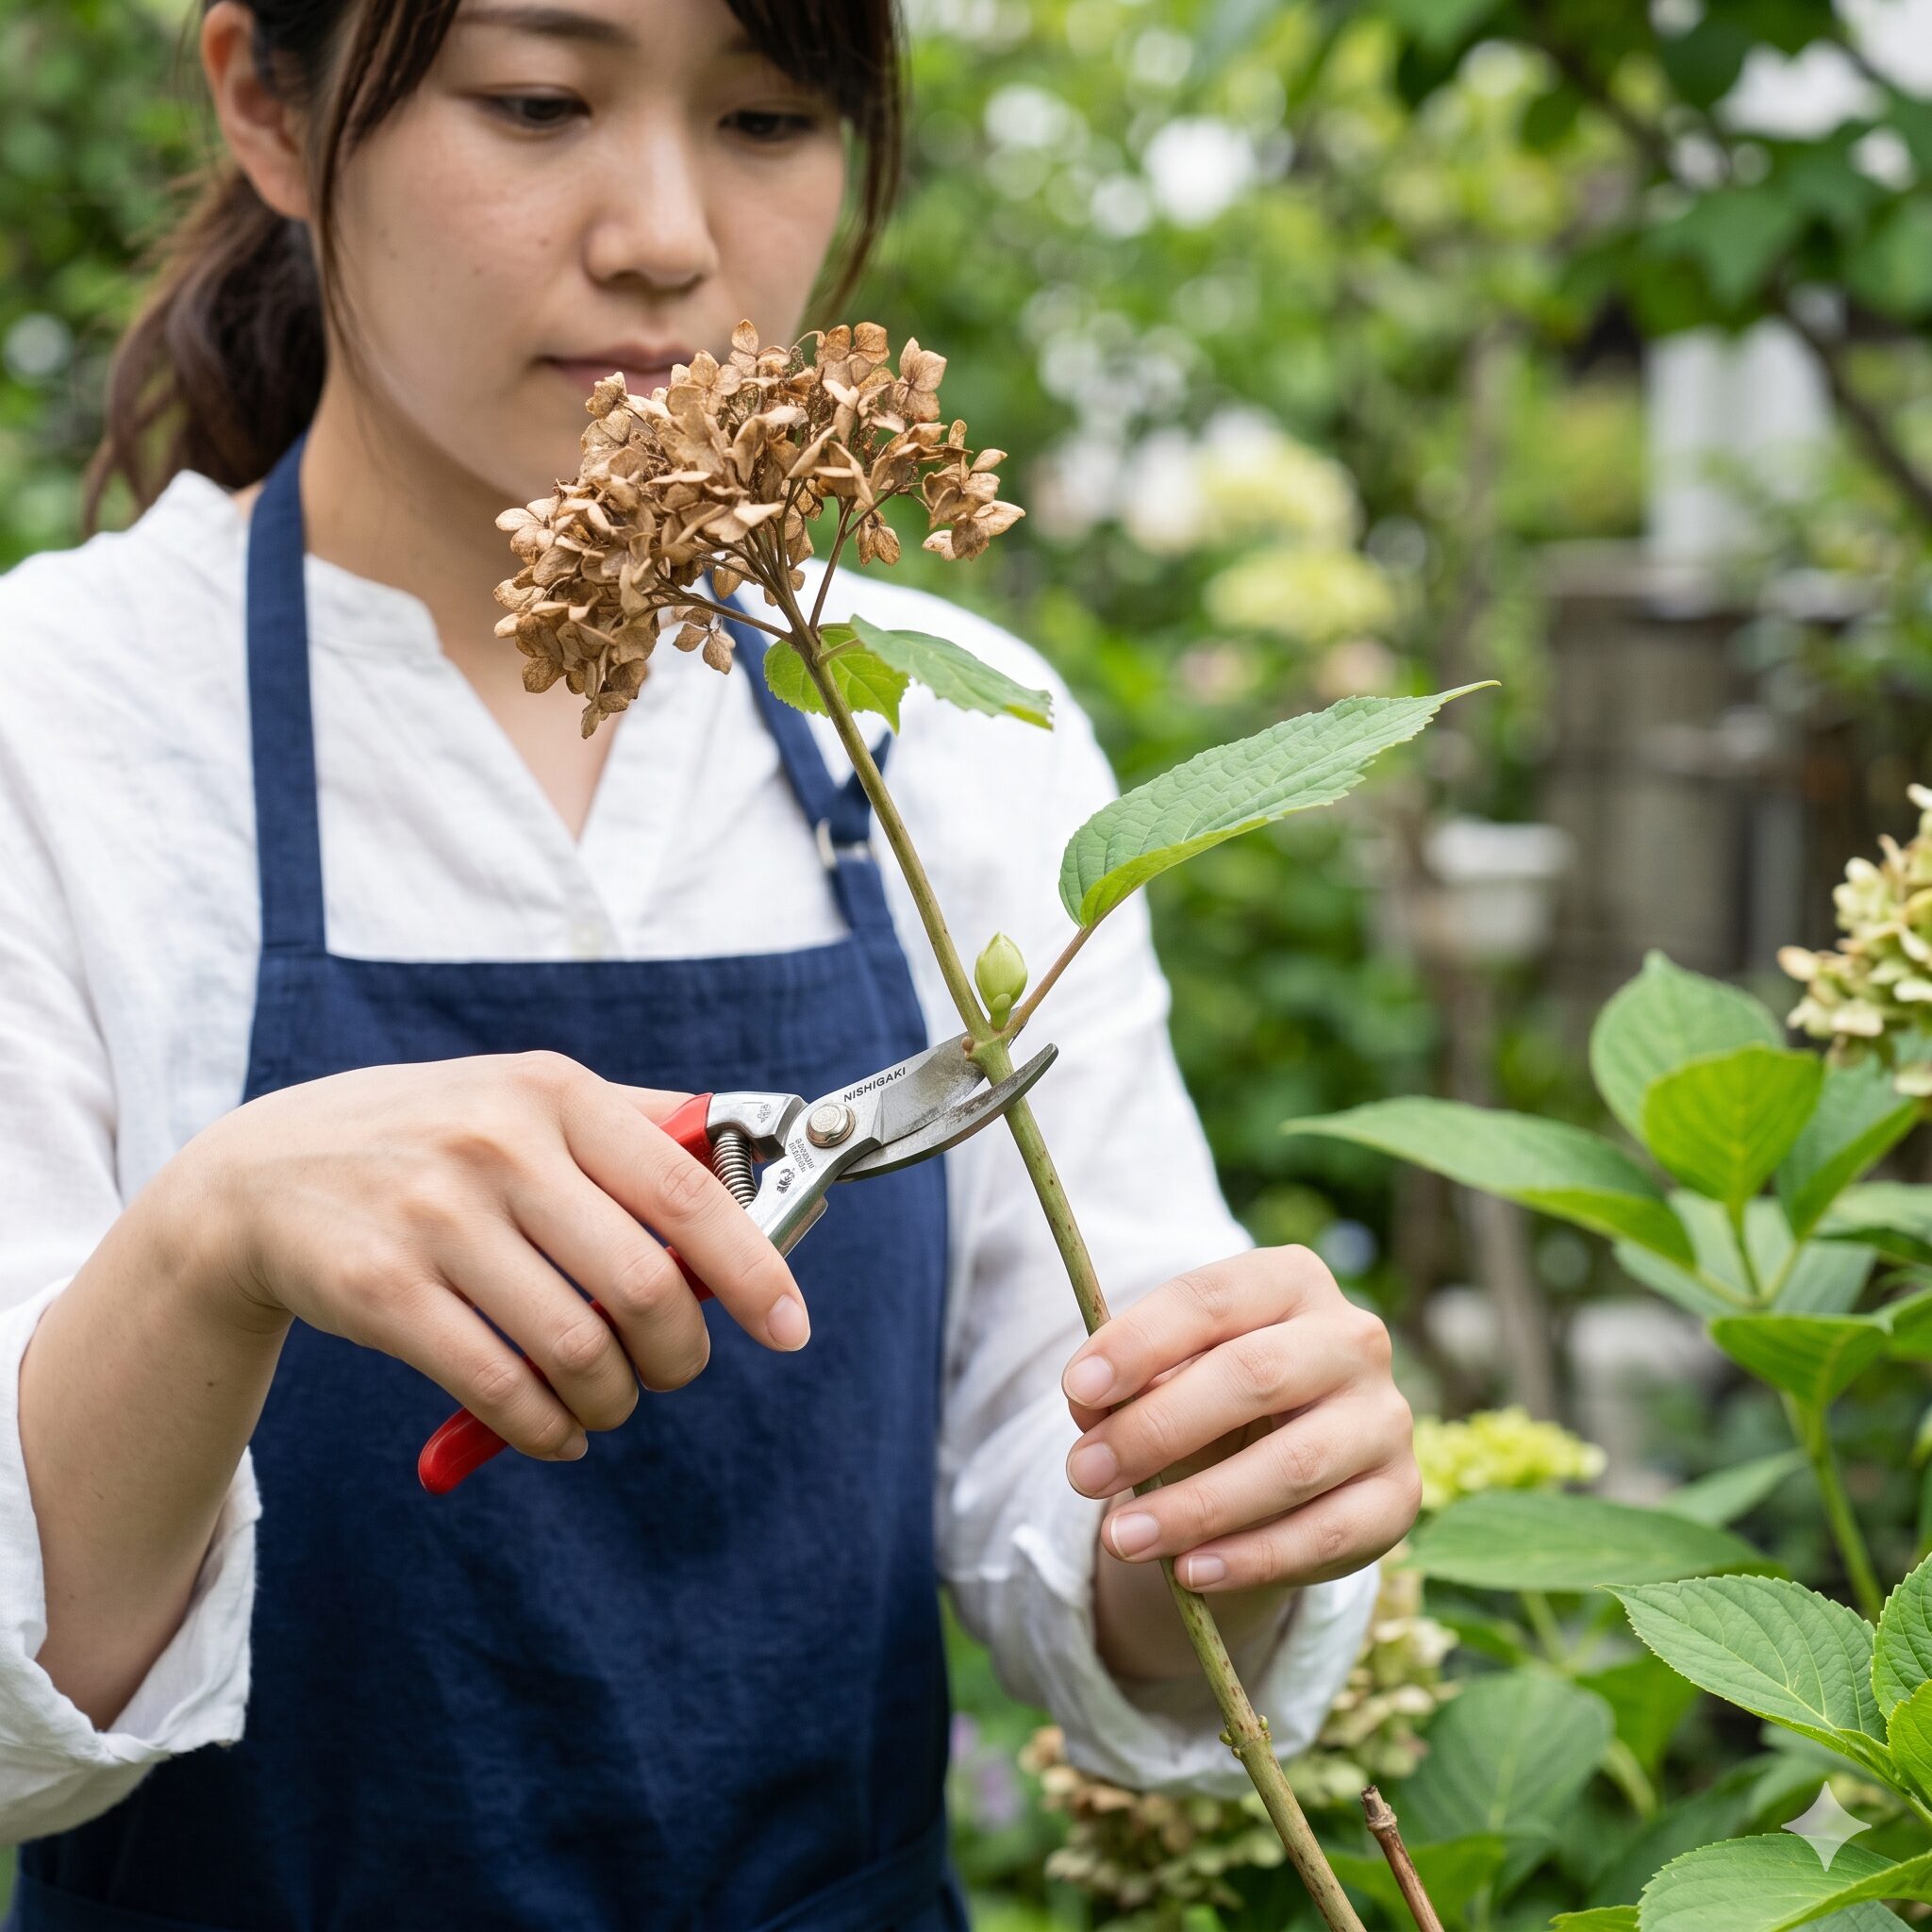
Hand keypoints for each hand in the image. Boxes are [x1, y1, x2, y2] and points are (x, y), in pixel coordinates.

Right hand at [180, 1050, 808, 1462]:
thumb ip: (637, 1130)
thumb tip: (759, 1172)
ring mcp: (435, 1215)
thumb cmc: (427, 1142)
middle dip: (679, 1354)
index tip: (790, 1327)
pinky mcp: (381, 1289)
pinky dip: (546, 1429)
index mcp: (555, 1094)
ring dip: (612, 1400)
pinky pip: (499, 1387)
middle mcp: (499, 1144)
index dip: (755, 1268)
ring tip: (607, 1403)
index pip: (688, 1189)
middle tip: (671, 1371)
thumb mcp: (524, 1100)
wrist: (257, 1176)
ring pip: (576, 1347)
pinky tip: (554, 1430)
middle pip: (642, 1284)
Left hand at [1061, 1246, 1418, 1592]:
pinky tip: (1190, 1572)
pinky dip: (1252, 1557)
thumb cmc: (1210, 1396)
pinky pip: (1326, 1534)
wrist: (1282, 1460)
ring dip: (1197, 1507)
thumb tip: (1088, 1404)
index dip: (1140, 1341)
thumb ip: (1129, 1380)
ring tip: (1123, 1537)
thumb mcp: (1167, 1374)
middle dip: (1157, 1428)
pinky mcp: (1397, 1496)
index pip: (1212, 1298)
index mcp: (1291, 1280)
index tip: (1077, 1388)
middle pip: (1255, 1376)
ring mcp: (1385, 1418)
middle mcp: (1352, 1337)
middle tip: (1083, 1472)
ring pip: (1292, 1465)